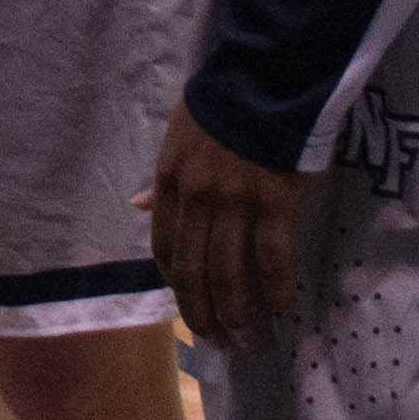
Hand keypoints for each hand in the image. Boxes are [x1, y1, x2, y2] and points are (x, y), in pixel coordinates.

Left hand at [146, 105, 311, 346]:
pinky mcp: (275, 203)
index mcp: (170, 184)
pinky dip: (275, 290)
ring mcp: (235, 203)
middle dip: (204, 315)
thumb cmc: (222, 106)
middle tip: (220, 343)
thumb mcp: (178, 137)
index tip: (192, 310)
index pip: (166, 250)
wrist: (266, 76)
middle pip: (194, 273)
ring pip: (228, 274)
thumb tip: (137, 205)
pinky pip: (271, 259)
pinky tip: (281, 309)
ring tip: (248, 339)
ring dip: (237, 314)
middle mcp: (196, 200)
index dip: (178, 288)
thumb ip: (162, 179)